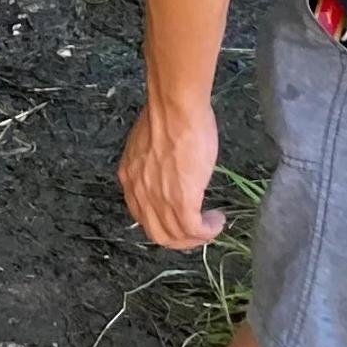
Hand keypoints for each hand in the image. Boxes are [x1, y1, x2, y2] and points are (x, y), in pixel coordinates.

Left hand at [120, 92, 225, 248]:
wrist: (175, 108)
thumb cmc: (168, 115)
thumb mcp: (150, 144)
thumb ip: (152, 163)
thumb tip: (167, 169)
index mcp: (129, 177)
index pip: (142, 215)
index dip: (163, 222)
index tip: (180, 217)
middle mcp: (138, 192)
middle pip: (157, 233)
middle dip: (180, 238)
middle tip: (198, 231)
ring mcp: (158, 199)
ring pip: (175, 236)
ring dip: (197, 237)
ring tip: (211, 225)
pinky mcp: (181, 201)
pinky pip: (193, 230)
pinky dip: (207, 231)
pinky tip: (217, 220)